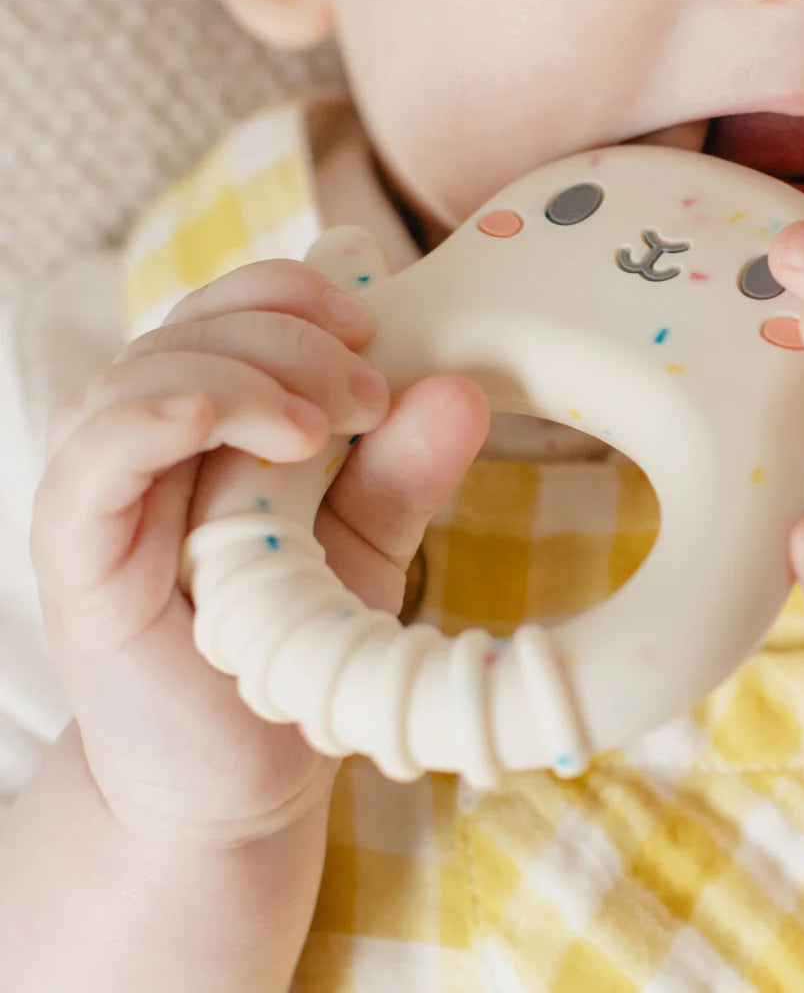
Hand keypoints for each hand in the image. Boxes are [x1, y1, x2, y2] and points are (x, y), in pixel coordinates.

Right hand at [30, 257, 488, 846]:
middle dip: (290, 336)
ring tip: (319, 425)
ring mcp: (111, 490)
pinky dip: (147, 417)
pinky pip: (95, 457)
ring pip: (147, 374)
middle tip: (366, 392)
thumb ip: (403, 472)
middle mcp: (156, 440)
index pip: (237, 312)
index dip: (297, 293)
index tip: (375, 321)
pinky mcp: (78, 551)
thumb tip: (460, 390)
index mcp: (220, 422)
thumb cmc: (295, 646)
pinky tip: (206, 416)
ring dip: (241, 374)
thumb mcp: (369, 549)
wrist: (239, 774)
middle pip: (198, 329)